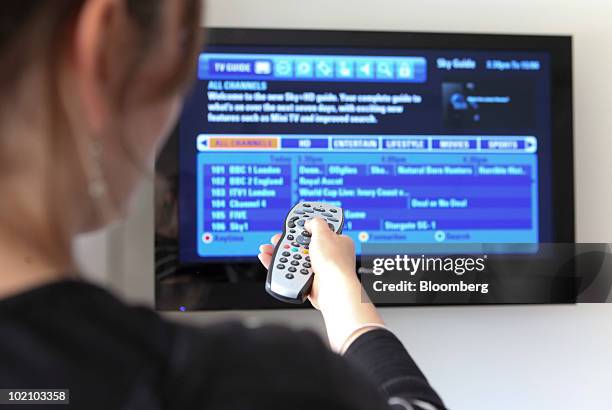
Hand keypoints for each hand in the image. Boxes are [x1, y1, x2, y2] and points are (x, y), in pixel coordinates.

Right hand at [258, 217, 383, 352]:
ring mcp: (320, 269)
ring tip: (270, 250)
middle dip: (289, 242)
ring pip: (296, 259)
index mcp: (338, 242)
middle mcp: (330, 256)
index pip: (321, 229)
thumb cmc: (334, 263)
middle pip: (304, 244)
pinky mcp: (311, 282)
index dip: (307, 225)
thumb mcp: (324, 233)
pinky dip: (281, 268)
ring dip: (281, 254)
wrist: (333, 289)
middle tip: (278, 238)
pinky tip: (272, 261)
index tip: (295, 222)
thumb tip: (310, 222)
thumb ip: (316, 223)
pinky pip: (292, 272)